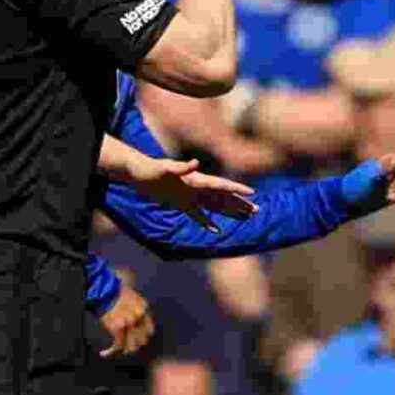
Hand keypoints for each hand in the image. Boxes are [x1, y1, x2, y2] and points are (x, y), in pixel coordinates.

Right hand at [97, 280, 153, 356]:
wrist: (105, 289)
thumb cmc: (115, 293)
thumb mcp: (133, 299)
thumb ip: (136, 312)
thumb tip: (135, 326)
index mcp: (143, 310)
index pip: (149, 331)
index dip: (142, 337)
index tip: (136, 340)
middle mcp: (139, 318)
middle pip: (142, 341)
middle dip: (134, 345)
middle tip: (126, 347)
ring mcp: (129, 324)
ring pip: (131, 347)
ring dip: (123, 350)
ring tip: (117, 351)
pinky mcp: (117, 328)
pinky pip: (117, 345)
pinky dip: (110, 351)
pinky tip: (104, 353)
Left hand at [119, 153, 255, 227]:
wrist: (137, 172)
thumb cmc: (150, 169)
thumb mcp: (164, 168)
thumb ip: (181, 167)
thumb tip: (196, 163)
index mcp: (196, 180)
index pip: (220, 185)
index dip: (236, 189)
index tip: (252, 193)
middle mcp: (197, 188)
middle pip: (223, 197)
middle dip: (240, 204)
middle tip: (257, 210)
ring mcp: (190, 197)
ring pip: (215, 206)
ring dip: (229, 212)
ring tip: (245, 217)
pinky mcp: (181, 204)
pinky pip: (198, 216)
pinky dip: (208, 223)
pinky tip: (216, 230)